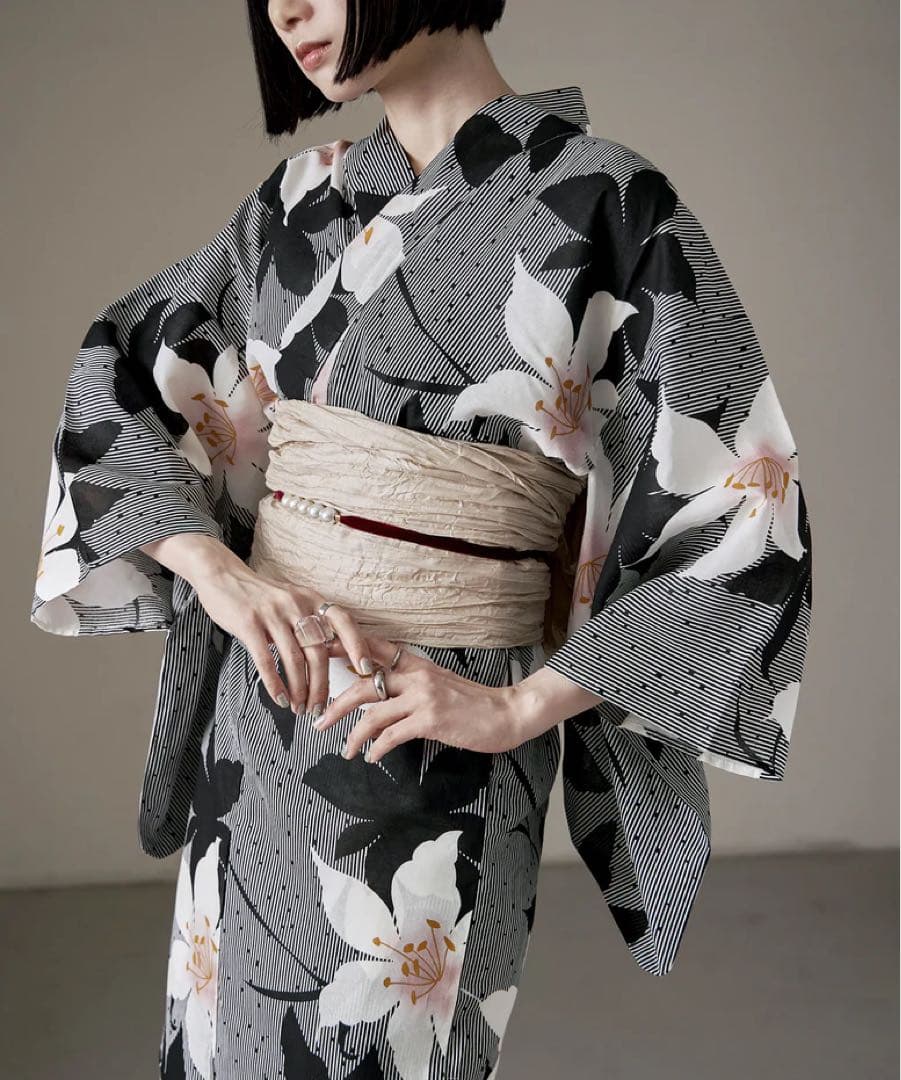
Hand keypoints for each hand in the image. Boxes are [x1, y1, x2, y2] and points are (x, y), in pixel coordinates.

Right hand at [138, 532, 373, 715]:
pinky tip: (280, 698)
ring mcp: (272, 613)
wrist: (222, 575)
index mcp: (311, 599)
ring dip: (299, 690)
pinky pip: (266, 659)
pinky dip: (275, 684)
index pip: (343, 621)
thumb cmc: (260, 594)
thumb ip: (310, 620)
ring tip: (300, 708)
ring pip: (295, 660)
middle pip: (318, 652)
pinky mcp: (249, 623)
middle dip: (321, 685)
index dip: (358, 645)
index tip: (367, 669)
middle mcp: (296, 604)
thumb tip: (332, 653)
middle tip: (319, 708)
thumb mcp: (292, 599)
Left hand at [312, 635, 525, 763]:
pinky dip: (377, 748)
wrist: (506, 713)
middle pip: (363, 684)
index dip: (341, 649)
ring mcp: (423, 696)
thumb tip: (376, 693)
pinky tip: (371, 757)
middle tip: (316, 720)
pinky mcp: (431, 719)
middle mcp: (416, 675)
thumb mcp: (437, 683)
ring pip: (373, 713)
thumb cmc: (470, 703)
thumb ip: (408, 683)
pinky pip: (392, 735)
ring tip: (344, 750)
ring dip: (352, 734)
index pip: (371, 650)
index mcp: (415, 663)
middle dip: (335, 704)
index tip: (315, 653)